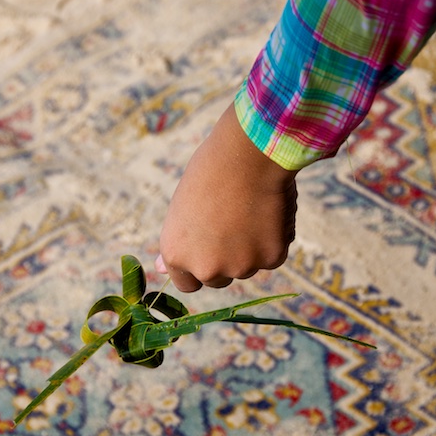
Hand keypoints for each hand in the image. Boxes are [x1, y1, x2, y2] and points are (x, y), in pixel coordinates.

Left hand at [156, 104, 296, 291]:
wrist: (248, 152)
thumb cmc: (210, 172)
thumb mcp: (181, 208)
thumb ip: (177, 241)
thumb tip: (161, 268)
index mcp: (176, 254)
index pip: (187, 283)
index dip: (198, 267)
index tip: (208, 250)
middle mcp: (206, 268)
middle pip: (218, 279)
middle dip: (225, 259)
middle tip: (232, 222)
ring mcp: (240, 267)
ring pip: (248, 267)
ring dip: (250, 248)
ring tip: (249, 209)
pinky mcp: (271, 259)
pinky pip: (273, 256)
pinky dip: (274, 238)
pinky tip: (269, 210)